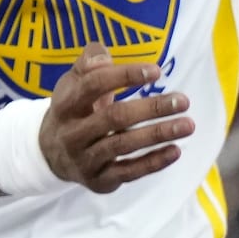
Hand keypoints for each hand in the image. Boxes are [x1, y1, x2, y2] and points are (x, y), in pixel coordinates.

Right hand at [38, 46, 192, 193]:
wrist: (50, 154)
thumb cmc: (74, 110)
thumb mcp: (74, 82)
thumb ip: (90, 63)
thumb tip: (103, 57)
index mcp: (65, 104)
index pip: (94, 85)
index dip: (125, 76)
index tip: (156, 72)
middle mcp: (71, 133)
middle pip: (113, 117)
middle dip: (151, 108)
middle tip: (183, 101)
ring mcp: (84, 159)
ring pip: (123, 145)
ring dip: (158, 134)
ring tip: (188, 124)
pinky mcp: (98, 180)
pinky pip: (128, 171)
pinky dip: (153, 162)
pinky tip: (175, 150)